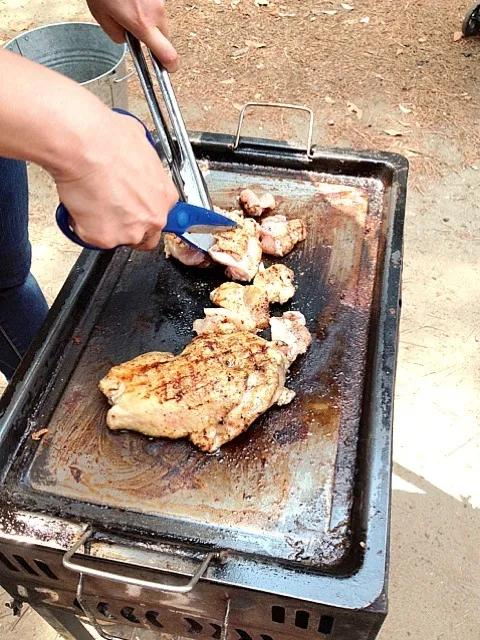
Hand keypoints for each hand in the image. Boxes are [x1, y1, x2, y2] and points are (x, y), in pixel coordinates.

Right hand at [55, 110, 177, 249]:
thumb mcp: (142, 147)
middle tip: (109, 208)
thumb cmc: (109, 139)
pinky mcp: (104, 238)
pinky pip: (90, 237)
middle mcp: (153, 218)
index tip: (132, 209)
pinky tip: (79, 204)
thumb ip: (144, 168)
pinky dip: (81, 225)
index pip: (159, 216)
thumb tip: (136, 161)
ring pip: (117, 238)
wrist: (84, 144)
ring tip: (91, 200)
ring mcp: (129, 231)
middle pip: (143, 235)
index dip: (142, 213)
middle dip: (127, 226)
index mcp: (165, 196)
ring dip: (104, 225)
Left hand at [86, 0, 178, 71]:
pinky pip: (157, 4)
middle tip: (136, 28)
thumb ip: (115, 34)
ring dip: (149, 18)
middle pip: (165, 36)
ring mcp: (160, 0)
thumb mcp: (101, 15)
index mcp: (142, 24)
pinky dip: (147, 4)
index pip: (167, 54)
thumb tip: (123, 39)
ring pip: (161, 19)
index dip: (170, 65)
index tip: (168, 68)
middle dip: (154, 37)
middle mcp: (156, 12)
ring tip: (130, 5)